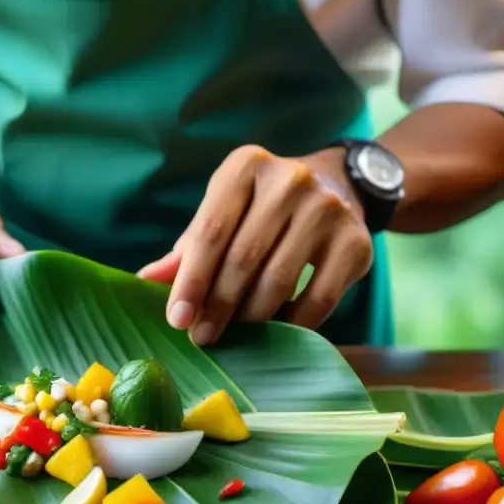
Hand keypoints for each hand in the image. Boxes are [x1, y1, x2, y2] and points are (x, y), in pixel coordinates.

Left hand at [138, 145, 372, 344]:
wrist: (338, 185)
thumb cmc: (263, 206)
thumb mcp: (224, 210)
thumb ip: (190, 247)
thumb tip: (146, 281)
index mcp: (246, 167)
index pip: (210, 232)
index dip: (191, 280)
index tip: (177, 319)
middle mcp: (290, 180)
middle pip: (243, 258)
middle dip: (217, 306)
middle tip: (202, 337)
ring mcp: (328, 209)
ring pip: (278, 280)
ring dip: (250, 318)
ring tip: (233, 336)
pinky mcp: (357, 241)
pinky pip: (319, 298)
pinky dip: (293, 323)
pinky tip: (275, 332)